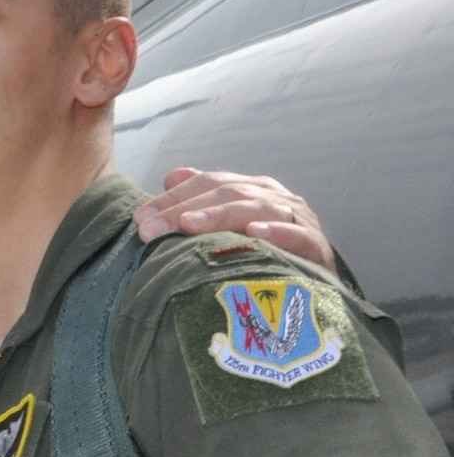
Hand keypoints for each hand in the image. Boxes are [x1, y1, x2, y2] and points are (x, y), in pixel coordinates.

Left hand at [133, 168, 334, 272]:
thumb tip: (171, 176)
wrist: (317, 281)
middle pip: (224, 194)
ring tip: (187, 225)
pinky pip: (296, 236)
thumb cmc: (265, 251)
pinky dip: (276, 233)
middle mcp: (273, 197)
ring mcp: (297, 218)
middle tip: (148, 229)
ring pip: (255, 209)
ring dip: (218, 216)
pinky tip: (253, 235)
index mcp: (251, 188)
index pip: (207, 183)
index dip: (172, 198)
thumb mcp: (231, 223)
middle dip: (182, 210)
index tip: (139, 218)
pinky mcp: (315, 245)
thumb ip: (202, 201)